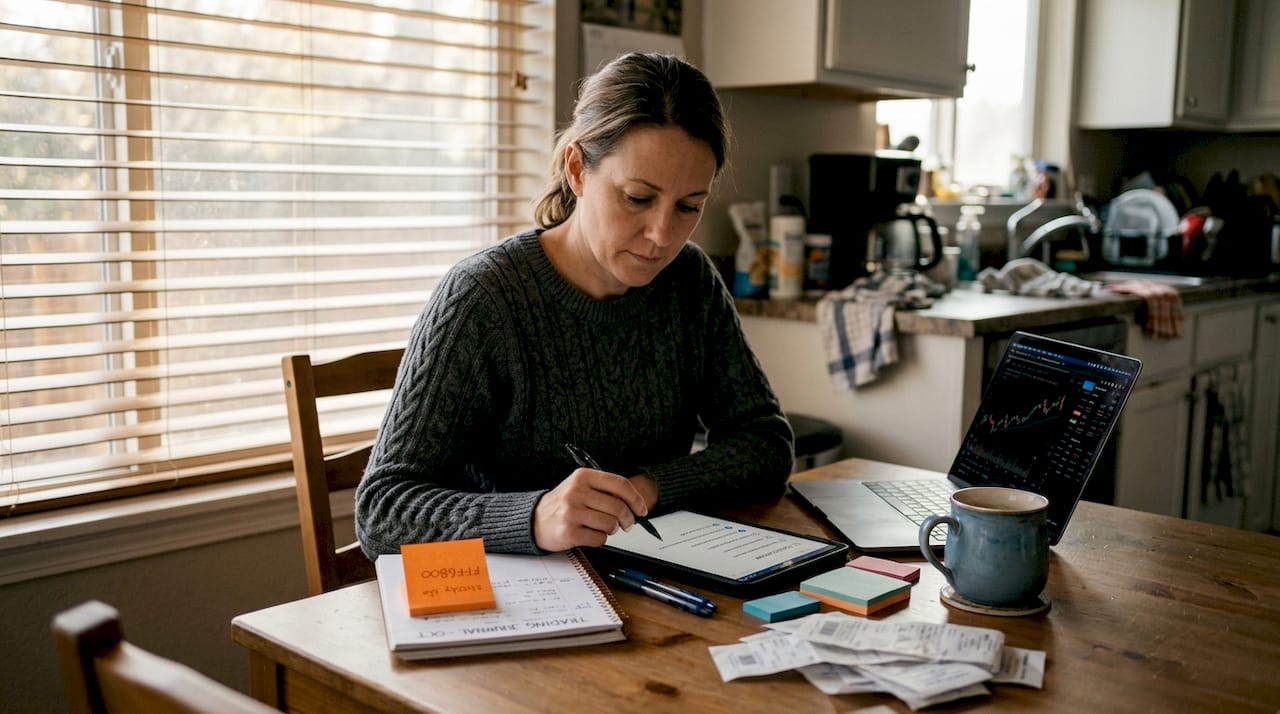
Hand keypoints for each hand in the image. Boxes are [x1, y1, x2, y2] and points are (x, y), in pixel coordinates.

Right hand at [533, 467, 649, 551]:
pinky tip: (589, 534)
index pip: (619, 484)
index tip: (642, 509)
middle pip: (618, 507)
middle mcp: (576, 492)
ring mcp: (571, 512)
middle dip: (627, 519)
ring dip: (612, 530)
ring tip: (603, 527)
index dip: (636, 499)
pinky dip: (600, 539)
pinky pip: (599, 539)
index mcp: (582, 477)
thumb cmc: (562, 504)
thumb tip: (634, 504)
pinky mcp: (569, 532)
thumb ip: (604, 490)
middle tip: (626, 524)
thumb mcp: (580, 487)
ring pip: (610, 524)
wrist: (534, 520)